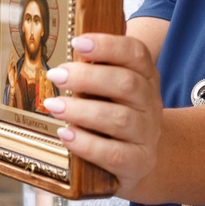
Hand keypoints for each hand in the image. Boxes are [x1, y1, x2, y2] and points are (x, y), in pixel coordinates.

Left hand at [45, 32, 162, 191]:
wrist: (141, 160)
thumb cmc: (116, 117)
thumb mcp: (112, 91)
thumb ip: (96, 72)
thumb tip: (63, 55)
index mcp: (146, 77)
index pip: (135, 54)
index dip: (107, 45)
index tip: (77, 42)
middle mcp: (151, 104)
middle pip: (126, 84)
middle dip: (88, 77)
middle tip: (56, 75)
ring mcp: (147, 135)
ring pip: (120, 119)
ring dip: (82, 111)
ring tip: (53, 106)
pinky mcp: (138, 163)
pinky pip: (114, 154)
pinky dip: (86, 143)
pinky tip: (65, 134)